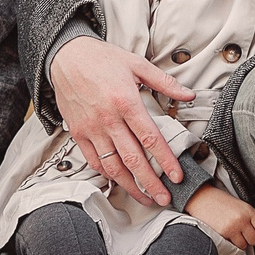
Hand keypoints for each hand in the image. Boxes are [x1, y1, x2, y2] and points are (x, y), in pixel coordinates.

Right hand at [50, 36, 192, 208]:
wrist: (65, 56)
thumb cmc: (101, 59)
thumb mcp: (136, 63)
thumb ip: (165, 82)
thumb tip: (188, 94)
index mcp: (126, 101)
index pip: (150, 138)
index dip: (166, 160)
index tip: (177, 176)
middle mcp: (108, 119)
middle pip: (133, 159)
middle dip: (151, 183)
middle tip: (165, 198)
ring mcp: (91, 129)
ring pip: (113, 166)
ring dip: (130, 186)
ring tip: (145, 197)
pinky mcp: (78, 133)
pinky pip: (94, 161)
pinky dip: (107, 175)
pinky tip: (120, 181)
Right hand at [185, 184, 254, 253]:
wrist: (202, 199)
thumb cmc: (220, 202)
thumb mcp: (240, 206)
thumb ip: (250, 218)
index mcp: (249, 210)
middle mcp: (242, 219)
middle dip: (250, 240)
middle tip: (243, 235)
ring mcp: (233, 227)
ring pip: (244, 245)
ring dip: (240, 243)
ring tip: (234, 234)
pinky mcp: (223, 234)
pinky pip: (233, 246)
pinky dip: (231, 243)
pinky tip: (227, 235)